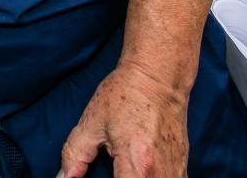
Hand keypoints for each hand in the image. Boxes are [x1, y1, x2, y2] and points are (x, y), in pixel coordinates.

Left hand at [57, 62, 188, 176]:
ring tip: (121, 172)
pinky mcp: (184, 169)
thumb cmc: (125, 96)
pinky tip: (138, 172)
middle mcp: (161, 175)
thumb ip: (75, 154)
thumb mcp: (92, 122)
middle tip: (109, 172)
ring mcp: (176, 174)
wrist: (158, 78)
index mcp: (137, 164)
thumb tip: (62, 177)